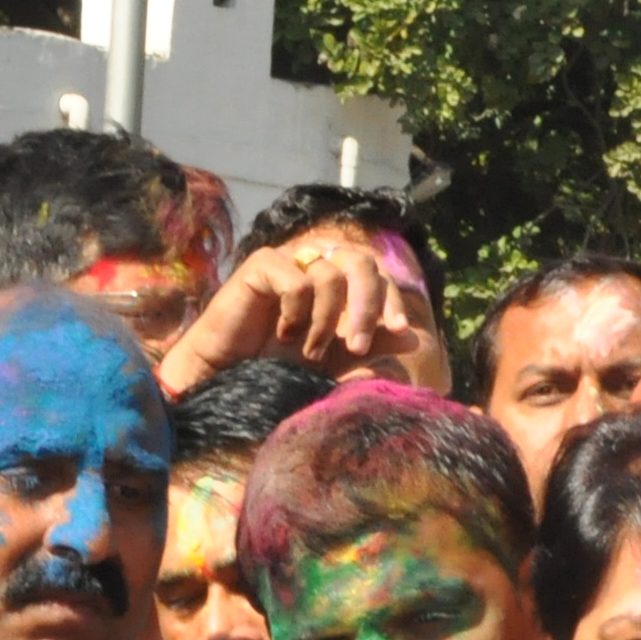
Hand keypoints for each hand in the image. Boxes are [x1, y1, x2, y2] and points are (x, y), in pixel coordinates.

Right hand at [156, 236, 431, 394]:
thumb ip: (371, 347)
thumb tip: (414, 338)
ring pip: (330, 274)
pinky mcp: (263, 265)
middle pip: (360, 261)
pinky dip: (297, 311)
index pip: (377, 274)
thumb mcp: (334, 362)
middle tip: (355, 344)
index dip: (391, 298)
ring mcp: (290, 263)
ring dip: (325, 321)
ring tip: (307, 351)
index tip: (398, 329)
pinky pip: (298, 279)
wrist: (226, 377)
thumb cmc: (277, 368)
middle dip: (366, 305)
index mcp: (339, 285)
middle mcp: (317, 267)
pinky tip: (283, 333)